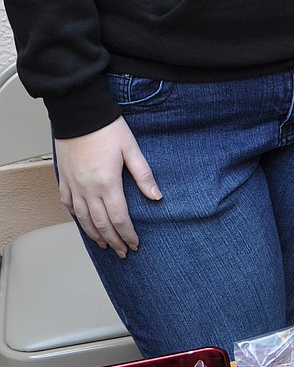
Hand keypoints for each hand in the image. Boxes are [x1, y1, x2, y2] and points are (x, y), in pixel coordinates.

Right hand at [55, 118, 161, 256]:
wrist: (79, 114)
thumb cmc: (107, 128)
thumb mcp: (131, 149)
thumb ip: (143, 175)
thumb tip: (156, 196)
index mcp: (107, 183)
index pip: (119, 218)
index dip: (127, 234)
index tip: (134, 244)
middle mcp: (88, 189)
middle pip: (101, 224)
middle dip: (113, 240)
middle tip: (121, 252)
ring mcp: (74, 186)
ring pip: (83, 219)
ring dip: (95, 234)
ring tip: (104, 244)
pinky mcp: (64, 179)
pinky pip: (68, 205)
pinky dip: (76, 218)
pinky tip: (83, 223)